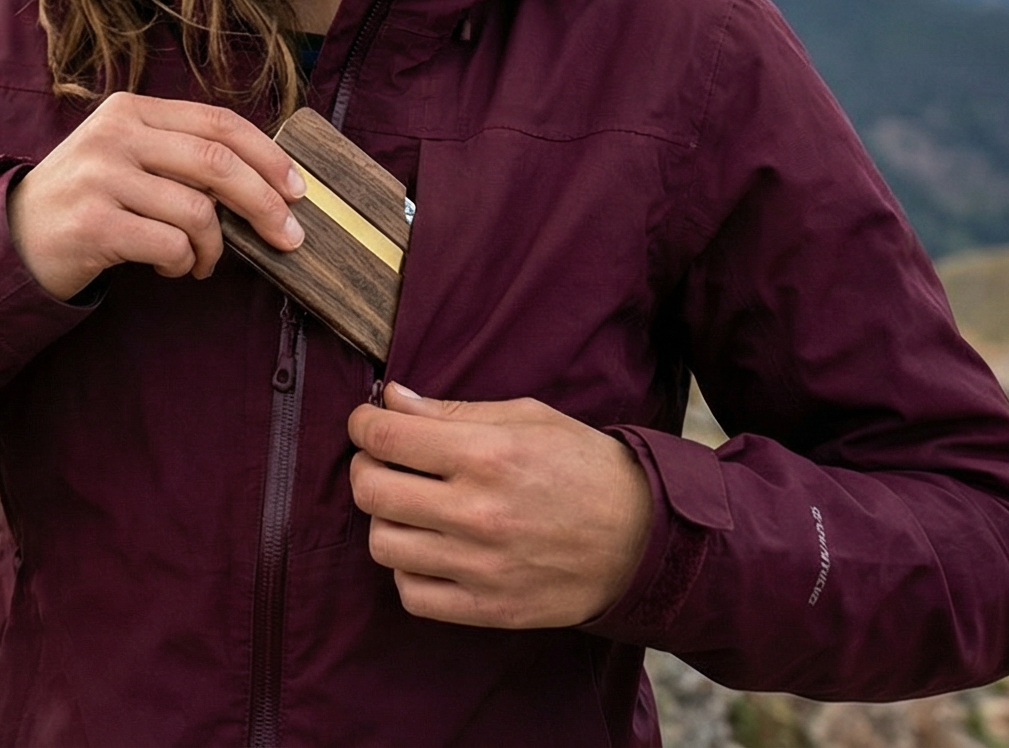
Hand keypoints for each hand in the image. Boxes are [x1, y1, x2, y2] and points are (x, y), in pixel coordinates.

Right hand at [5, 92, 304, 300]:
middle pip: (217, 161)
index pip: (218, 122)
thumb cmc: (86, 200)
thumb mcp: (124, 157)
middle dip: (264, 203)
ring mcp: (100, 178)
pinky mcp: (93, 224)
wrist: (15, 238)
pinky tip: (169, 269)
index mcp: (129, 110)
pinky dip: (182, 265)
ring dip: (214, 248)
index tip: (297, 189)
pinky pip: (169, 245)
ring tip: (200, 263)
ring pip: (197, 211)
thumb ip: (178, 155)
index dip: (268, 156)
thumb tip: (264, 181)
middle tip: (287, 236)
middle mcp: (114, 135)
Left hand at [347, 383, 652, 628]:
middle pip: (370, 491)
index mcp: (487, 455)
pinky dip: (409, 570)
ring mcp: (482, 566)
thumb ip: (454, 411)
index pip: (384, 437)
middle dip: (365, 468)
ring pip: (382, 544)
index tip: (368, 423)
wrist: (646, 539)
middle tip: (383, 462)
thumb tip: (391, 401)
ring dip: (386, 520)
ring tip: (411, 507)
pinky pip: (411, 594)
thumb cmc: (585, 467)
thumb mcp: (528, 418)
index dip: (362, 424)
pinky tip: (430, 549)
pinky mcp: (490, 608)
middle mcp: (478, 512)